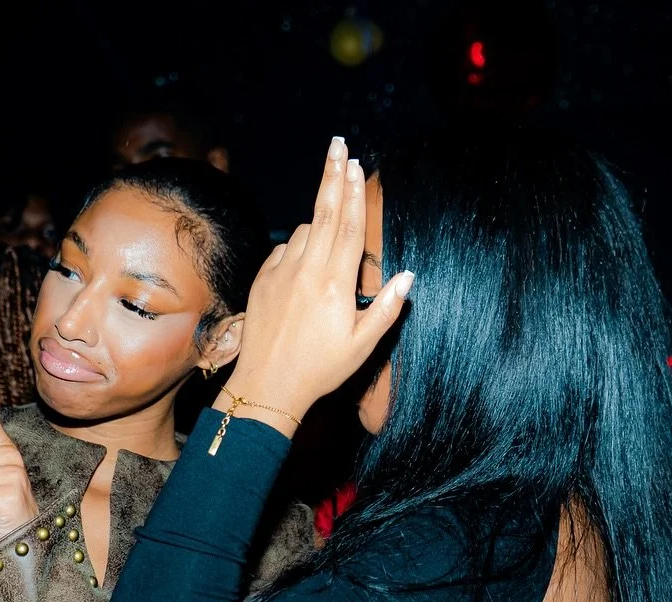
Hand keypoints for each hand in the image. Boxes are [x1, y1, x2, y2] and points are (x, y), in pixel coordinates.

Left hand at [226, 137, 412, 418]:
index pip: (347, 227)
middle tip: (339, 145)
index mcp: (335, 284)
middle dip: (332, 175)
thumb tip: (408, 275)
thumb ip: (386, 308)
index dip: (353, 193)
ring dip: (318, 223)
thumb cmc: (320, 369)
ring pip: (303, 231)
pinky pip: (284, 250)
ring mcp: (281, 273)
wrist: (267, 386)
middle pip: (323, 212)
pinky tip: (304, 265)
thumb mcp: (362, 345)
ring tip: (329, 246)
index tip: (356, 164)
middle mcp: (306, 271)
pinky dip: (297, 247)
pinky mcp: (263, 280)